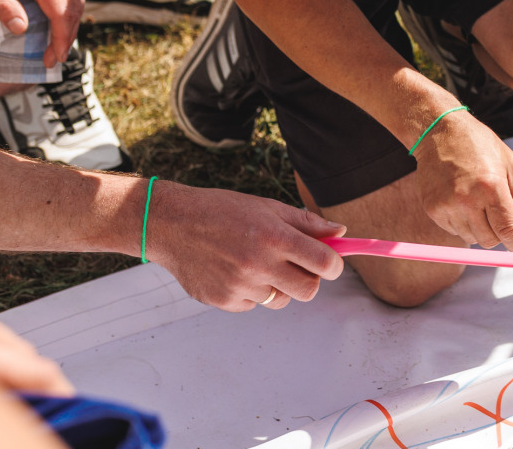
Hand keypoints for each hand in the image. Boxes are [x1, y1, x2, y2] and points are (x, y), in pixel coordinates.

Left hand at [0, 0, 83, 67]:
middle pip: (74, 8)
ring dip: (73, 22)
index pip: (60, 13)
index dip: (60, 38)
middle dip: (68, 36)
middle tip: (56, 56)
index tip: (54, 57)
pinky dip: (74, 6)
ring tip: (61, 41)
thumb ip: (4, 6)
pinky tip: (66, 17)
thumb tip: (22, 31)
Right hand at [145, 182, 347, 310]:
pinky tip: (233, 271)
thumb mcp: (267, 207)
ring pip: (280, 300)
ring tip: (257, 263)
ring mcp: (240, 286)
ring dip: (278, 286)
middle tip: (297, 265)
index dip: (334, 265)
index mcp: (274, 237)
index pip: (324, 263)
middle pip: (308, 291)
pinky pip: (253, 305)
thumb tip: (341, 233)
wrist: (172, 224)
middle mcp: (259, 264)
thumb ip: (306, 223)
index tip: (330, 262)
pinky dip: (251, 292)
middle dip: (310, 279)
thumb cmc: (223, 211)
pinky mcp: (223, 301)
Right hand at [414, 111, 512, 251]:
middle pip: (490, 241)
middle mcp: (466, 200)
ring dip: (480, 228)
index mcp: (491, 187)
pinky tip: (463, 201)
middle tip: (501, 216)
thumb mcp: (511, 166)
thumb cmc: (479, 145)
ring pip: (472, 238)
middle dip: (500, 234)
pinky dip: (463, 223)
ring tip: (479, 202)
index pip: (508, 232)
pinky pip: (454, 231)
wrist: (439, 131)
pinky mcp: (432, 209)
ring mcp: (447, 206)